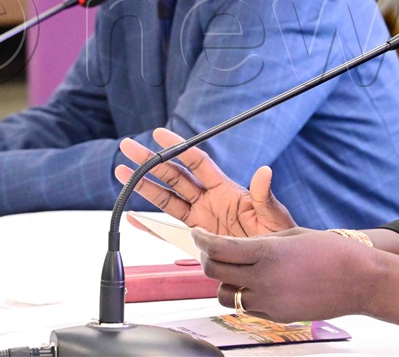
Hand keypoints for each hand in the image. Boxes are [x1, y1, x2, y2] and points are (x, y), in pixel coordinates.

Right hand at [115, 127, 296, 236]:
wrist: (272, 264)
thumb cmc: (277, 237)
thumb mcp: (272, 216)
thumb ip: (264, 196)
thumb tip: (265, 172)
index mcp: (225, 189)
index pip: (197, 162)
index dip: (178, 147)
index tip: (160, 134)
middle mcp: (208, 200)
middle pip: (174, 176)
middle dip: (151, 161)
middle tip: (129, 147)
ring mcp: (199, 219)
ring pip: (166, 198)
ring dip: (144, 186)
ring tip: (122, 172)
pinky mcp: (195, 238)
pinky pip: (168, 230)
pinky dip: (149, 225)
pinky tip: (132, 216)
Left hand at [195, 227, 394, 322]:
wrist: (360, 280)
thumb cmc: (333, 251)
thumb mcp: (293, 235)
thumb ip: (262, 241)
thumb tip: (241, 248)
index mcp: (267, 253)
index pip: (220, 248)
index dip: (202, 240)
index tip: (196, 233)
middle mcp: (264, 279)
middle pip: (216, 272)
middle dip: (207, 258)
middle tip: (209, 249)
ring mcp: (269, 302)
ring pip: (227, 295)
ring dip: (225, 281)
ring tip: (236, 271)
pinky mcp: (277, 317)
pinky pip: (249, 307)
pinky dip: (247, 295)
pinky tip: (260, 284)